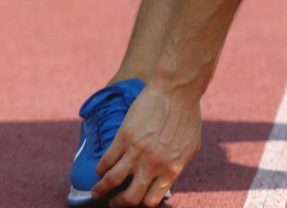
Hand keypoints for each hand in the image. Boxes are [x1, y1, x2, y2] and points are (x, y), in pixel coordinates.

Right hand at [93, 80, 202, 206]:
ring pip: (111, 181)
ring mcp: (137, 152)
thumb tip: (166, 181)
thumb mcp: (190, 148)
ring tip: (96, 192)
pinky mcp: (124, 138)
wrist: (177, 91)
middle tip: (113, 202)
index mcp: (172, 169)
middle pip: (130, 198)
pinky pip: (106, 161)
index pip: (151, 200)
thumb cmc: (187, 117)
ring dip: (100, 189)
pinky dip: (100, 169)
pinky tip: (100, 170)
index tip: (134, 201)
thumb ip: (177, 166)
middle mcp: (153, 165)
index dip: (140, 203)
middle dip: (119, 203)